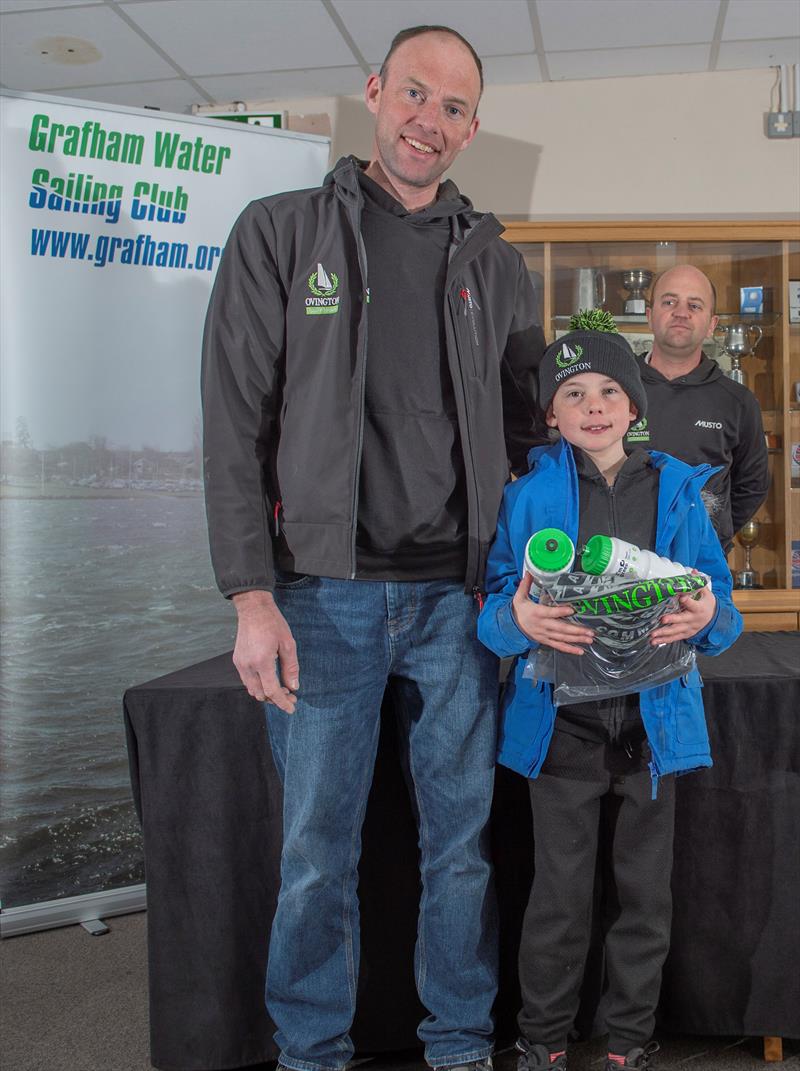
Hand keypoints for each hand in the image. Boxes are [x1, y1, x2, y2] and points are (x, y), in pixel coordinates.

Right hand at [231, 590, 298, 712]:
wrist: (253, 609)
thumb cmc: (273, 623)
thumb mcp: (288, 644)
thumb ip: (291, 668)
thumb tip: (294, 687)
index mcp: (262, 661)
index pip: (272, 691)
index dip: (283, 703)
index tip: (292, 709)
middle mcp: (248, 665)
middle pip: (261, 694)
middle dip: (276, 699)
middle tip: (290, 695)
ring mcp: (240, 664)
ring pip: (252, 689)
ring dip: (266, 693)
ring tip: (281, 688)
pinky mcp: (237, 660)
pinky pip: (247, 680)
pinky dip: (258, 685)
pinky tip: (270, 679)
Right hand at [511, 572, 593, 654]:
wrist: (512, 627)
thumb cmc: (519, 610)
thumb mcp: (519, 597)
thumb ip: (525, 585)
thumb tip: (529, 572)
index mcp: (537, 613)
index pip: (550, 612)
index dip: (561, 611)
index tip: (572, 610)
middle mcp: (543, 625)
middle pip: (561, 628)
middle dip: (576, 630)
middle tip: (590, 631)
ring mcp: (545, 634)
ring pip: (562, 638)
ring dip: (577, 639)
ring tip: (589, 639)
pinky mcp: (546, 641)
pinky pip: (559, 646)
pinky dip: (570, 649)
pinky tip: (580, 651)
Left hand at [649, 583, 715, 645]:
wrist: (715, 621)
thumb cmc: (708, 605)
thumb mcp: (706, 594)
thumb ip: (698, 584)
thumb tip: (694, 571)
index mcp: (698, 608)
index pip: (693, 604)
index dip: (687, 601)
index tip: (681, 597)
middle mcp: (693, 619)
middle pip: (682, 619)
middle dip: (672, 620)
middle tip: (662, 619)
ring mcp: (689, 628)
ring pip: (676, 631)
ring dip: (663, 634)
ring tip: (652, 635)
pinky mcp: (686, 634)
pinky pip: (675, 638)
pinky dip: (665, 640)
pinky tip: (654, 642)